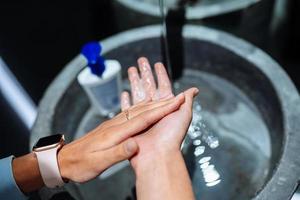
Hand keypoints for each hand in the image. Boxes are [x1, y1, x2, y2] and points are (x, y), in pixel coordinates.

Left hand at [57, 93, 184, 182]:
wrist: (64, 160)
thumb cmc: (81, 163)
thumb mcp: (98, 162)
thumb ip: (118, 153)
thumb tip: (136, 144)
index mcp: (115, 133)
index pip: (143, 118)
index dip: (161, 110)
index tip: (176, 102)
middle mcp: (116, 124)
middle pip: (143, 110)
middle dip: (162, 103)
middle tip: (178, 96)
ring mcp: (113, 124)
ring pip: (138, 109)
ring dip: (154, 103)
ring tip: (167, 98)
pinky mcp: (111, 126)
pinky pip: (131, 113)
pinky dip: (143, 108)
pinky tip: (146, 106)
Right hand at [121, 57, 196, 199]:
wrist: (157, 155)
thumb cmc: (172, 136)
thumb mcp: (184, 114)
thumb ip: (187, 100)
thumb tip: (195, 89)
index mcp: (168, 106)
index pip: (164, 85)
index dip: (160, 74)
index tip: (157, 63)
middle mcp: (155, 109)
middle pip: (149, 86)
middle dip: (145, 73)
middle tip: (141, 60)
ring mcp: (143, 115)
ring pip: (138, 93)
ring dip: (134, 81)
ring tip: (131, 69)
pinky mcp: (132, 122)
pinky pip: (128, 108)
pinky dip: (126, 100)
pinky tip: (124, 92)